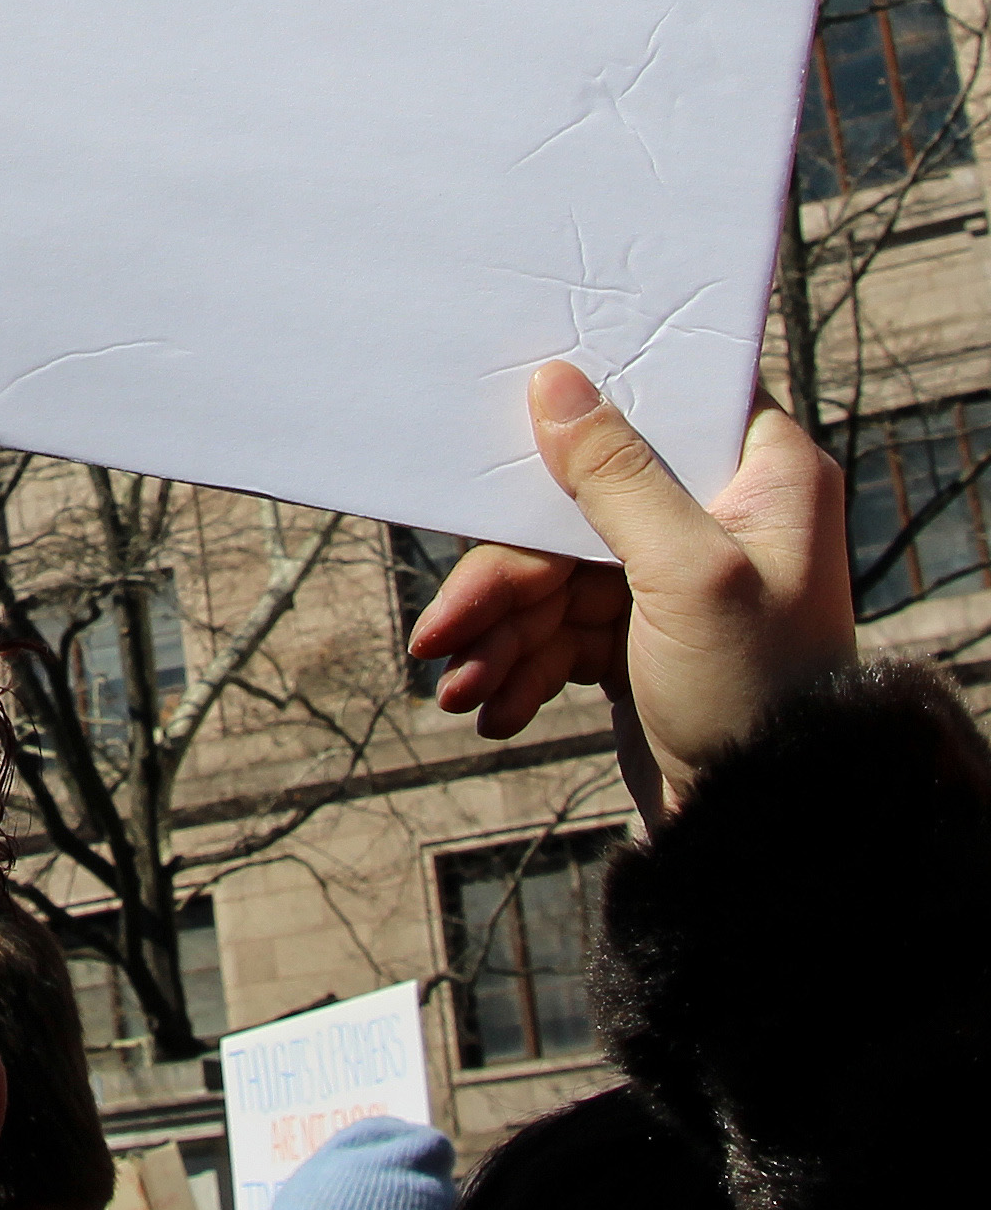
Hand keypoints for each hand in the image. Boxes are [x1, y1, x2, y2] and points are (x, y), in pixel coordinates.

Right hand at [408, 364, 853, 818]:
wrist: (766, 829)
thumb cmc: (756, 695)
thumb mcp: (689, 574)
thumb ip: (618, 476)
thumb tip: (555, 381)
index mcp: (764, 479)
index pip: (667, 402)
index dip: (589, 405)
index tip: (509, 414)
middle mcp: (720, 517)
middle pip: (575, 506)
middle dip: (505, 579)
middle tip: (444, 631)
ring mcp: (674, 581)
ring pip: (552, 576)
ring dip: (500, 636)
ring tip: (462, 693)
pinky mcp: (639, 636)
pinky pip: (557, 629)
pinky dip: (520, 666)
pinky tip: (496, 711)